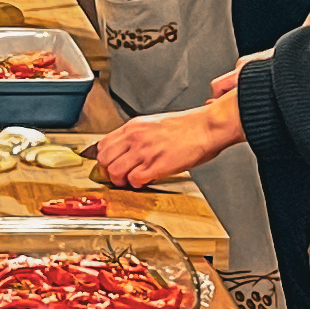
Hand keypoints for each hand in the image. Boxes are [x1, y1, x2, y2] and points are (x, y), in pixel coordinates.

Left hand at [96, 87, 240, 187]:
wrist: (206, 127)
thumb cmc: (187, 126)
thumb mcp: (154, 124)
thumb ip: (137, 135)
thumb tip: (125, 149)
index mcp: (134, 126)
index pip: (103, 145)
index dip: (105, 159)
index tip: (110, 165)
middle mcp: (136, 137)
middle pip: (104, 160)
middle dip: (109, 172)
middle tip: (120, 176)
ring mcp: (145, 151)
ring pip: (115, 171)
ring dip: (122, 180)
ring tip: (132, 180)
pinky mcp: (157, 165)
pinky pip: (135, 180)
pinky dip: (138, 184)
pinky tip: (145, 180)